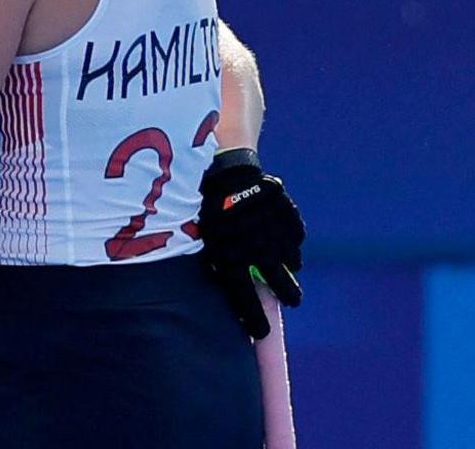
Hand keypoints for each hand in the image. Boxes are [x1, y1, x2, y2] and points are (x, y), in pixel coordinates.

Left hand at [196, 150, 304, 339]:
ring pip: (293, 263)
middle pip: (286, 291)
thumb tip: (203, 299)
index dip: (254, 322)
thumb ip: (215, 264)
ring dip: (286, 263)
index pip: (246, 303)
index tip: (261, 333)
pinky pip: (296, 238)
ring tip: (279, 260)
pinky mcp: (290, 219)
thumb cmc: (202, 205)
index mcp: (230, 261)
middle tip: (288, 297)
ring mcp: (278, 236)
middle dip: (287, 295)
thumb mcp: (202, 237)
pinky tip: (278, 233)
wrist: (219, 166)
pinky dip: (289, 238)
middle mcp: (259, 253)